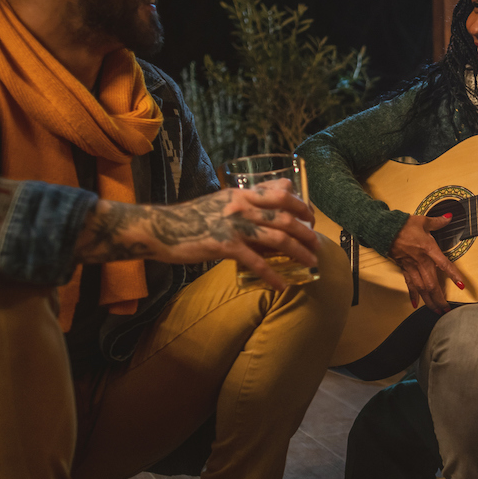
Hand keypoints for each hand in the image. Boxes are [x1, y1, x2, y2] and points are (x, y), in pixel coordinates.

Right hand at [74, 182, 320, 289]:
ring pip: (278, 237)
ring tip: (310, 262)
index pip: (281, 193)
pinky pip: (257, 262)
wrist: (161, 228)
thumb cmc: (191, 218)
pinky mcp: (225, 245)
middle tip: (316, 242)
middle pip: (286, 215)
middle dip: (306, 230)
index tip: (311, 216)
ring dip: (298, 251)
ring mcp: (234, 226)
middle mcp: (241, 206)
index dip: (301, 204)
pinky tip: (282, 286)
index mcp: (241, 193)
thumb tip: (275, 201)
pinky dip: (273, 275)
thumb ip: (247, 200)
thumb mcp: (221, 201)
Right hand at [389, 213, 465, 313]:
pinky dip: (413, 295)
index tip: (461, 285)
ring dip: (429, 301)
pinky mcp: (404, 269)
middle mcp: (421, 261)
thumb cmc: (404, 225)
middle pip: (432, 284)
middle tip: (447, 310)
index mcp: (428, 249)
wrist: (384, 229)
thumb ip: (438, 222)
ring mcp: (411, 267)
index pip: (444, 264)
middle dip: (440, 299)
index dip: (453, 275)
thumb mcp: (423, 221)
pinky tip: (416, 305)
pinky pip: (409, 284)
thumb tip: (449, 217)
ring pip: (421, 288)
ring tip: (437, 311)